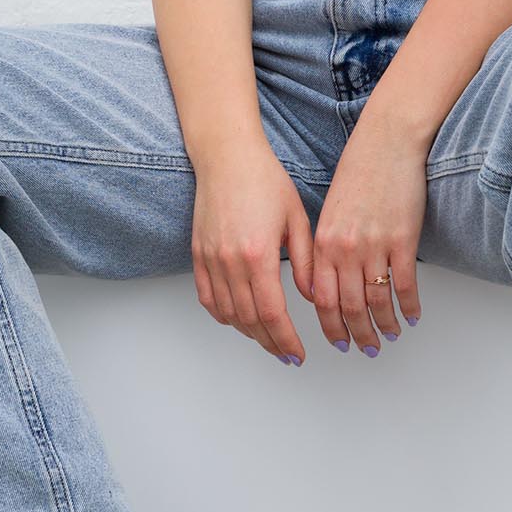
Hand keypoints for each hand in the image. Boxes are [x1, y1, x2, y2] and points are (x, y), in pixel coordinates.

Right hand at [190, 142, 313, 364]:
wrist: (227, 156)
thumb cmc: (264, 179)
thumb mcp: (297, 218)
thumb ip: (306, 262)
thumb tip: (313, 296)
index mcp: (259, 255)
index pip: (273, 314)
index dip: (285, 340)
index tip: (297, 354)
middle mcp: (231, 262)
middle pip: (250, 321)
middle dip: (271, 343)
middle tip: (286, 354)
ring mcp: (211, 259)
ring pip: (228, 313)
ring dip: (249, 332)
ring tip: (268, 339)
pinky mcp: (198, 254)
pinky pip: (207, 297)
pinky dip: (223, 315)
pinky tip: (238, 319)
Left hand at [297, 113, 426, 354]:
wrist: (386, 142)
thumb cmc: (359, 172)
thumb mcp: (329, 212)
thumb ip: (324, 250)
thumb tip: (325, 286)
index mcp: (323, 243)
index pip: (322, 300)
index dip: (331, 327)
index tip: (339, 342)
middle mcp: (344, 249)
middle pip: (349, 308)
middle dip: (358, 335)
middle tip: (367, 349)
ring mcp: (374, 245)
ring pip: (377, 301)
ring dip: (385, 325)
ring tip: (391, 335)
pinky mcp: (402, 239)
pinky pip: (405, 285)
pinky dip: (409, 306)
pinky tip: (413, 314)